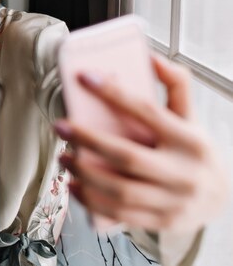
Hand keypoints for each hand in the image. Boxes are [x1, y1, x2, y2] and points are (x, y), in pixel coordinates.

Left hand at [54, 54, 229, 232]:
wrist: (221, 197)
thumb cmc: (195, 150)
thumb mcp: (190, 116)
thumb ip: (175, 85)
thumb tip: (150, 56)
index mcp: (189, 139)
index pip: (147, 111)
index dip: (113, 93)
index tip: (85, 78)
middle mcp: (183, 171)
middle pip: (126, 155)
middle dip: (87, 140)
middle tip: (61, 127)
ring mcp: (173, 201)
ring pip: (119, 189)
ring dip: (84, 173)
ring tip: (63, 157)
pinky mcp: (162, 222)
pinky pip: (119, 213)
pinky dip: (91, 200)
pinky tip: (74, 186)